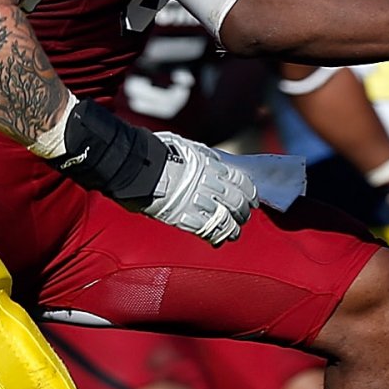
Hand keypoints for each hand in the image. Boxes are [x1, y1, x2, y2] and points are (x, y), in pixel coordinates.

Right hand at [145, 131, 259, 244]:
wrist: (137, 167)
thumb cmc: (157, 155)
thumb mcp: (186, 148)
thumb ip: (202, 156)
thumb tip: (211, 159)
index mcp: (210, 166)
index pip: (241, 181)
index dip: (249, 192)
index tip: (251, 199)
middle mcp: (209, 184)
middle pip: (237, 202)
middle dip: (243, 212)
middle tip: (243, 217)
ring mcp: (198, 202)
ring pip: (227, 219)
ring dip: (234, 228)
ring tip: (234, 232)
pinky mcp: (185, 218)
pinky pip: (209, 231)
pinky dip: (217, 237)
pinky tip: (219, 241)